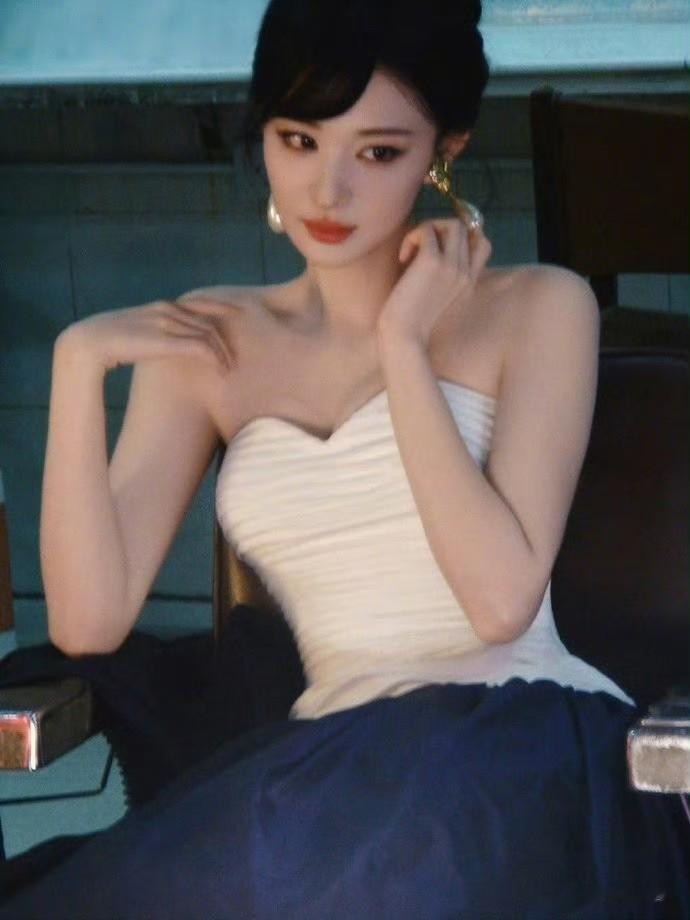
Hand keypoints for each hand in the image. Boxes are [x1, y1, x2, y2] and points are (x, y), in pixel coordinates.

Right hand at [55, 296, 235, 375]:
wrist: (91, 342)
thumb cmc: (112, 343)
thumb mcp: (140, 335)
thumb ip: (157, 336)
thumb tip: (166, 348)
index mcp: (164, 306)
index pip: (203, 304)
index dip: (224, 311)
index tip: (241, 321)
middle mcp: (169, 310)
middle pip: (211, 318)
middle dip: (231, 334)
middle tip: (243, 350)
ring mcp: (168, 323)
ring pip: (209, 333)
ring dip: (224, 352)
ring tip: (231, 368)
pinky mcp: (166, 339)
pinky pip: (201, 346)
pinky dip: (214, 358)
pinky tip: (220, 371)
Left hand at [377, 217, 491, 347]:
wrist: (403, 336)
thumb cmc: (411, 320)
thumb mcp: (435, 296)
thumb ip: (442, 275)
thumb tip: (430, 243)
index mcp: (469, 282)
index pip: (483, 243)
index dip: (462, 235)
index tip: (438, 245)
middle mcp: (465, 272)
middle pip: (464, 228)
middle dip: (439, 231)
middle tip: (419, 251)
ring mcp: (452, 266)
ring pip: (452, 223)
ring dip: (429, 229)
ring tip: (413, 251)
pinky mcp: (432, 261)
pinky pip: (426, 229)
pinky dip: (412, 237)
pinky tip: (402, 258)